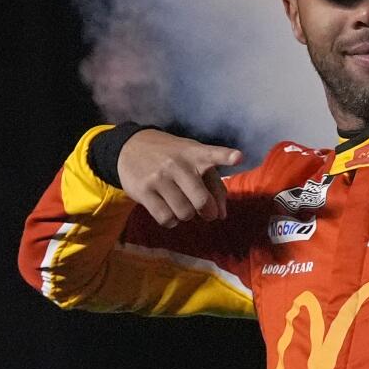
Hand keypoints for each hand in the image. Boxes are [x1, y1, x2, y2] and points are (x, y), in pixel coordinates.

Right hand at [117, 130, 242, 227]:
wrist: (130, 148)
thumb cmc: (172, 158)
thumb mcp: (194, 160)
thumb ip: (214, 185)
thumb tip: (221, 215)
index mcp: (195, 154)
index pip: (213, 154)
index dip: (226, 156)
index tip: (238, 157)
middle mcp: (177, 164)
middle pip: (201, 200)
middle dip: (208, 212)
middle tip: (207, 213)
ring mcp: (159, 177)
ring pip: (184, 213)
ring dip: (187, 215)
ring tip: (182, 205)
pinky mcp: (143, 191)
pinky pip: (166, 218)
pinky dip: (171, 221)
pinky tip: (169, 210)